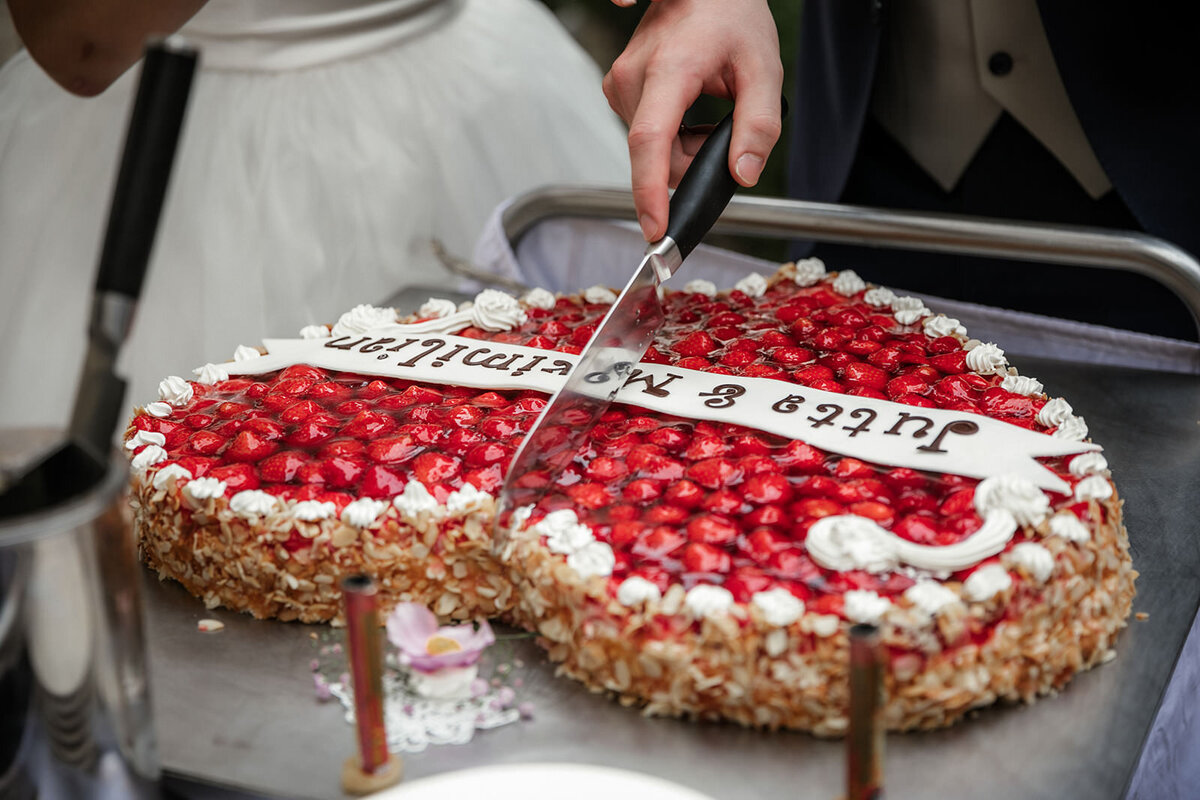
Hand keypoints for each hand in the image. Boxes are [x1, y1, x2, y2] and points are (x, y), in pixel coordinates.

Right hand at [603, 0, 782, 240]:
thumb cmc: (732, 18)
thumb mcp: (764, 70)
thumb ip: (759, 126)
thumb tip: (742, 174)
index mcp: (669, 70)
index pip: (650, 141)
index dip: (650, 191)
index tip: (655, 228)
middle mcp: (633, 78)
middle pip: (658, 155)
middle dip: (693, 162)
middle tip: (724, 133)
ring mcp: (620, 84)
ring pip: (652, 150)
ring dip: (683, 149)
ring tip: (709, 114)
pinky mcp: (618, 90)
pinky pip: (646, 136)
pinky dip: (672, 138)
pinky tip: (690, 110)